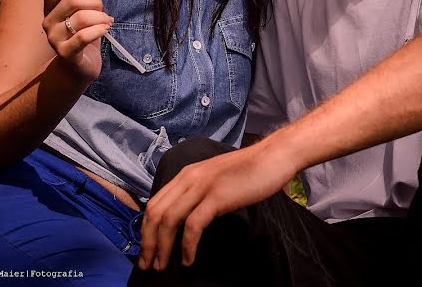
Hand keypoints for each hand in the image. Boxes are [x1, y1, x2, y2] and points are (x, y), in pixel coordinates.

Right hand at [41, 0, 112, 81]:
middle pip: (72, 0)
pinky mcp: (65, 52)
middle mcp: (48, 22)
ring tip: (106, 22)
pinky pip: (84, 36)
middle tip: (102, 10)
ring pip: (82, 17)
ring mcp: (54, 38)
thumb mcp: (82, 13)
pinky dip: (99, 30)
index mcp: (50, 9)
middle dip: (94, 1)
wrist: (80, 67)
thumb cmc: (83, 36)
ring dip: (101, 17)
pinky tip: (105, 30)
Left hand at [137, 142, 296, 270]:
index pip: (155, 203)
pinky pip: (193, 225)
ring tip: (162, 266)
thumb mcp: (216, 178)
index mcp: (187, 174)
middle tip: (147, 264)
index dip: (146, 229)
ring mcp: (203, 186)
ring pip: (169, 220)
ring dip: (163, 247)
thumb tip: (187, 217)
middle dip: (148, 242)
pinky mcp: (218, 196)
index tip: (147, 249)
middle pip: (156, 213)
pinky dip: (187, 246)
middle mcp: (189, 178)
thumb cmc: (250, 170)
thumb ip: (200, 192)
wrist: (275, 156)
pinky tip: (188, 259)